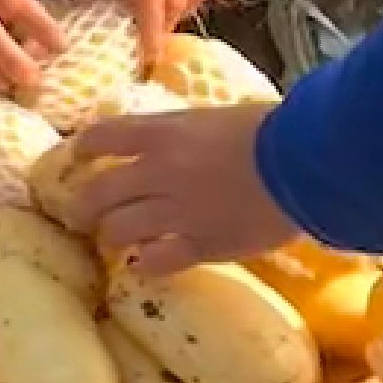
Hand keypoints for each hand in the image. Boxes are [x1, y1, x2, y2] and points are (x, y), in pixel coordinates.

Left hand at [72, 101, 299, 273]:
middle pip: (97, 194)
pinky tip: (145, 264)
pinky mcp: (199, 247)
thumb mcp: (216, 117)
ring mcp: (176, 213)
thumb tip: (168, 138)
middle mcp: (158, 173)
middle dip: (82, 206)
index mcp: (162, 134)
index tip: (77, 159)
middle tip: (82, 214)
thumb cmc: (272, 129)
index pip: (100, 138)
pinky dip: (144, 264)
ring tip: (114, 241)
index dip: (81, 150)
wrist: (304, 165)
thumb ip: (184, 132)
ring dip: (110, 237)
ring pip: (117, 232)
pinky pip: (154, 263)